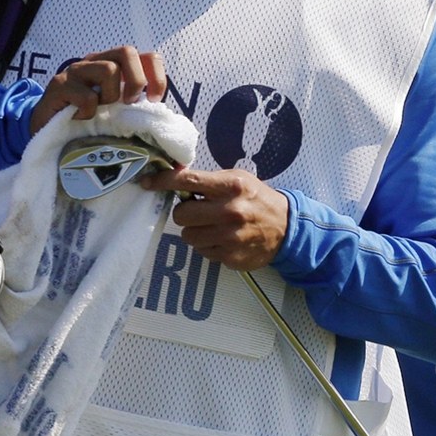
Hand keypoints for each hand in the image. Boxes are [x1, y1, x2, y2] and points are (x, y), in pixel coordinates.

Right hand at [29, 47, 166, 133]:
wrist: (45, 126)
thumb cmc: (85, 117)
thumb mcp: (114, 107)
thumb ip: (132, 102)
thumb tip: (158, 111)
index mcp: (114, 64)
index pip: (146, 56)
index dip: (156, 75)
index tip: (154, 98)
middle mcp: (96, 61)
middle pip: (127, 52)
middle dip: (136, 80)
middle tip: (128, 103)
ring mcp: (76, 70)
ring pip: (108, 69)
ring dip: (110, 96)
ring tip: (99, 111)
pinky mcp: (59, 85)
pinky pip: (86, 96)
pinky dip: (89, 111)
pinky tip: (80, 118)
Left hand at [140, 164, 289, 268]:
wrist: (287, 229)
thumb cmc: (258, 200)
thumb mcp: (239, 180)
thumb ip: (210, 180)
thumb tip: (175, 178)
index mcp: (231, 187)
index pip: (188, 181)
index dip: (163, 181)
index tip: (148, 183)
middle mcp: (230, 211)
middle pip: (181, 214)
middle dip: (186, 213)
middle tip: (199, 211)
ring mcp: (229, 237)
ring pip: (188, 236)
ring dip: (195, 231)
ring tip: (212, 227)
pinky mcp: (230, 257)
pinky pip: (202, 251)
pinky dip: (208, 245)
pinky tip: (223, 239)